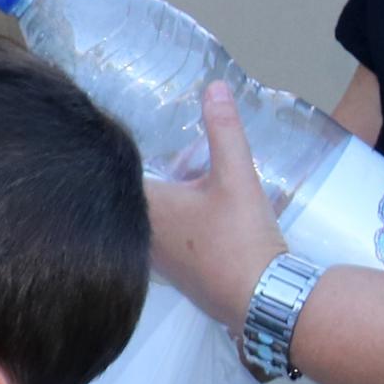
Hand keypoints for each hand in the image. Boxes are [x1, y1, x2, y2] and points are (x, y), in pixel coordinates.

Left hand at [142, 80, 288, 329]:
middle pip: (142, 196)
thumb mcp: (236, 175)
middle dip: (163, 174)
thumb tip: (216, 87)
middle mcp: (143, 237)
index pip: (123, 174)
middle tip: (188, 156)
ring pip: (157, 220)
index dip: (131, 154)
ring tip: (201, 181)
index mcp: (146, 209)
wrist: (260, 297)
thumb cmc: (240, 236)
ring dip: (175, 201)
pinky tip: (209, 218)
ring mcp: (157, 261)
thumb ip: (224, 129)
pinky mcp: (177, 277)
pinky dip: (183, 226)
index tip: (142, 139)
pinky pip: (169, 242)